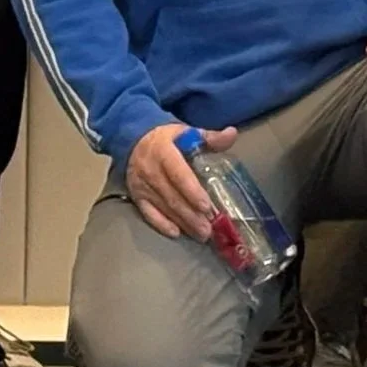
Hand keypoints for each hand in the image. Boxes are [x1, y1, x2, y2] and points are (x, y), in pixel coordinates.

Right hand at [127, 122, 236, 240]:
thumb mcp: (186, 132)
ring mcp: (142, 185)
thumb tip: (232, 134)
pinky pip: (149, 214)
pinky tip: (176, 233)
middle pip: (172, 196)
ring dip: (183, 222)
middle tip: (208, 229)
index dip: (192, 191)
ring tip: (201, 235)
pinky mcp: (136, 196)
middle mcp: (150, 170)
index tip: (206, 207)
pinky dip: (162, 224)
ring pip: (164, 207)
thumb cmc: (167, 139)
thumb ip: (209, 137)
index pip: (178, 174)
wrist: (135, 140)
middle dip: (191, 214)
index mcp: (163, 151)